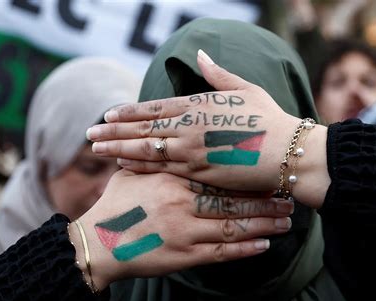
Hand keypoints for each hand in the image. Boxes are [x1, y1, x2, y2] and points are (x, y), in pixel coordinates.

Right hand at [69, 169, 293, 290]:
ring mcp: (185, 230)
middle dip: (263, 200)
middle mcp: (182, 203)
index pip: (218, 174)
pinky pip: (221, 252)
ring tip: (286, 221)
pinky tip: (265, 246)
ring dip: (262, 224)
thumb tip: (170, 139)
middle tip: (287, 197)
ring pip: (233, 225)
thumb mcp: (132, 174)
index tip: (268, 170)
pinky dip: (245, 249)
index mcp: (173, 180)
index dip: (246, 173)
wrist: (97, 244)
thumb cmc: (115, 206)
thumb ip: (155, 157)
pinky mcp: (184, 256)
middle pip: (232, 199)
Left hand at [87, 50, 301, 190]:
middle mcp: (189, 126)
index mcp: (199, 105)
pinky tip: (122, 165)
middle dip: (112, 131)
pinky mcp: (199, 172)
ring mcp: (191, 150)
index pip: (154, 108)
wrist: (288, 152)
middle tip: (88, 134)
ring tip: (95, 150)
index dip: (127, 112)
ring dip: (117, 148)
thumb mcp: (245, 89)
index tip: (107, 115)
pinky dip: (140, 165)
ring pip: (145, 148)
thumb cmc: (270, 119)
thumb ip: (218, 74)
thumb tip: (200, 54)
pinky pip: (163, 168)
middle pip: (142, 128)